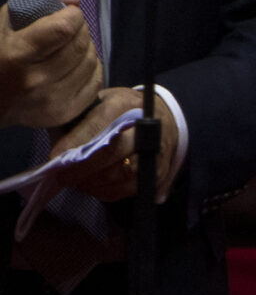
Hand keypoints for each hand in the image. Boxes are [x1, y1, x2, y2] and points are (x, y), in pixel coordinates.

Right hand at [0, 0, 103, 130]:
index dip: (71, 16)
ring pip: (91, 62)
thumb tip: (73, 3)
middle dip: (81, 30)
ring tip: (71, 47)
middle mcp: (36, 81)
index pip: (64, 29)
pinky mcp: (64, 113)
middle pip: (81, 45)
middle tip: (70, 29)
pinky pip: (96, 82)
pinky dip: (91, 69)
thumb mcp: (1, 26)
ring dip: (87, 48)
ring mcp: (52, 101)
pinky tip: (76, 66)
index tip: (66, 14)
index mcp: (16, 56)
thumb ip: (33, 4)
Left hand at [57, 87, 178, 203]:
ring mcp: (155, 153)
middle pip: (112, 153)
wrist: (162, 119)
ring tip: (76, 181)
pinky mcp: (156, 173)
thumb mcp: (100, 103)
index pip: (99, 125)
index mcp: (127, 105)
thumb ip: (79, 120)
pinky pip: (125, 189)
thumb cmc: (121, 111)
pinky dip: (105, 191)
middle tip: (61, 176)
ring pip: (118, 175)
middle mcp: (147, 128)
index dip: (76, 142)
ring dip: (92, 182)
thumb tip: (57, 145)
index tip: (55, 156)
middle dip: (82, 168)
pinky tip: (94, 185)